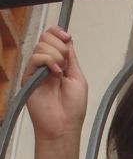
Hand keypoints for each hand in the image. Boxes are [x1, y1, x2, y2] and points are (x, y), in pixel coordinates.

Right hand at [22, 26, 87, 140]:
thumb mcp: (78, 78)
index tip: (67, 38)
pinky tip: (55, 74)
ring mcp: (37, 71)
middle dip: (59, 47)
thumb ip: (72, 58)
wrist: (64, 125)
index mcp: (60, 64)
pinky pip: (35, 59)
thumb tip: (68, 40)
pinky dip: (48, 62)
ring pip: (41, 46)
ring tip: (60, 73)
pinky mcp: (28, 77)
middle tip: (65, 64)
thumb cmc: (73, 108)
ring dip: (56, 56)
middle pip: (46, 38)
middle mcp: (47, 65)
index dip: (59, 33)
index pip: (54, 39)